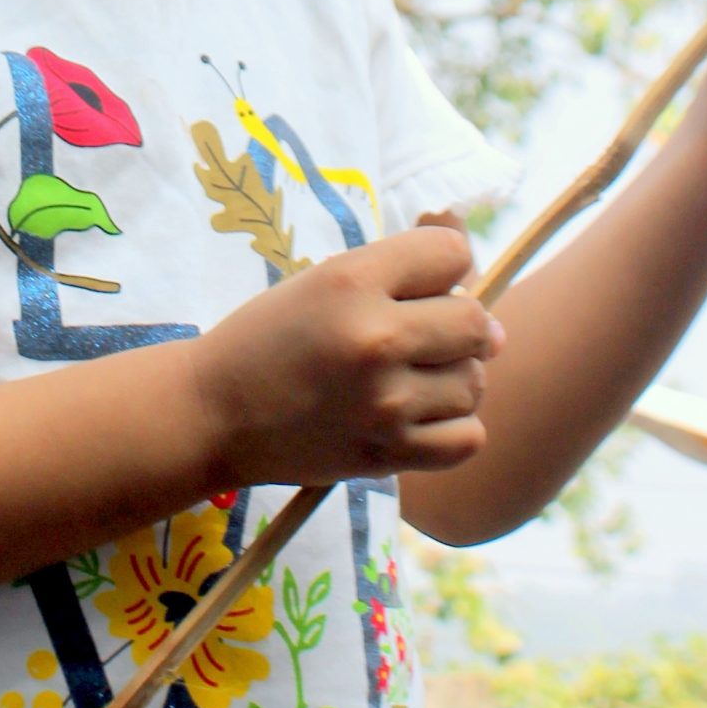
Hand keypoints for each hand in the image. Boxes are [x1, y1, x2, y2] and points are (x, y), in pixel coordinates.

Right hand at [189, 223, 502, 486]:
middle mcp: (375, 338)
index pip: (452, 252)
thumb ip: (400, 276)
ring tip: (415, 379)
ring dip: (455, 379)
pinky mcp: (387, 454)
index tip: (422, 285)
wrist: (215, 413)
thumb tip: (492, 313)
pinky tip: (420, 416)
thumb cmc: (269, 338)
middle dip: (460, 326)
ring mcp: (385, 402)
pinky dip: (453, 427)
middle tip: (427, 337)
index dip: (445, 265)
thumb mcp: (324, 281)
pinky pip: (467, 438)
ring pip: (474, 383)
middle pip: (475, 322)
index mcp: (352, 281)